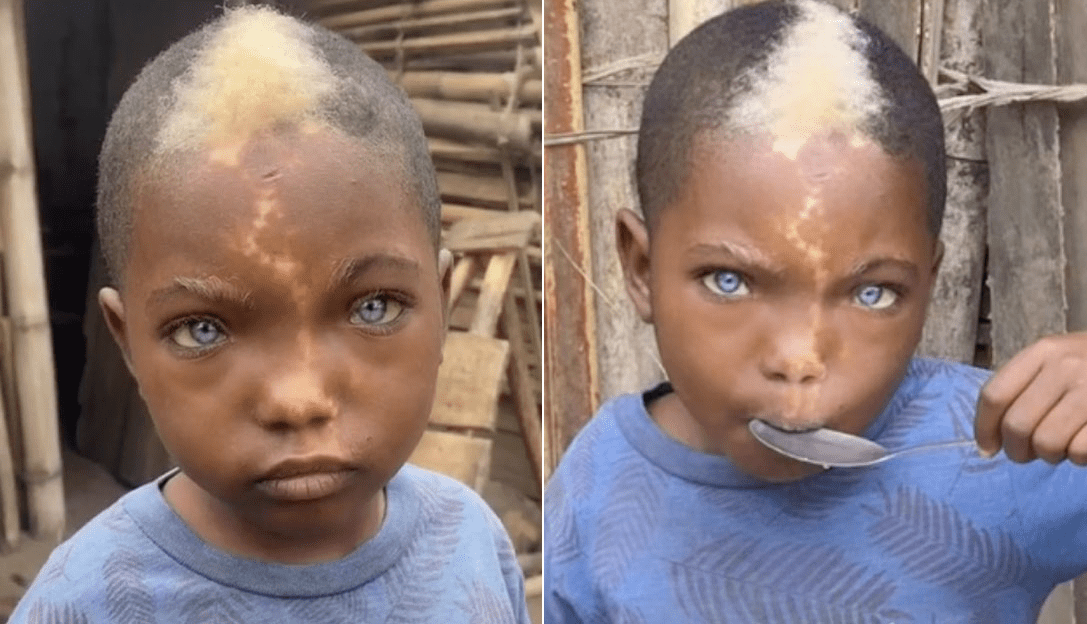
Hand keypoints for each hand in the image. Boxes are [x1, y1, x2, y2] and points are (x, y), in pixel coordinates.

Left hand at [975, 333, 1086, 463]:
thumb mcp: (1058, 362)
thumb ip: (1022, 390)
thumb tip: (988, 443)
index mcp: (1044, 351)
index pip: (995, 395)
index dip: (984, 428)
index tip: (987, 448)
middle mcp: (1067, 367)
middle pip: (1017, 425)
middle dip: (1017, 450)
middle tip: (1028, 453)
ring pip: (1046, 443)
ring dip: (1050, 455)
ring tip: (1061, 446)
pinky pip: (1079, 452)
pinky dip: (1078, 458)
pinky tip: (1085, 444)